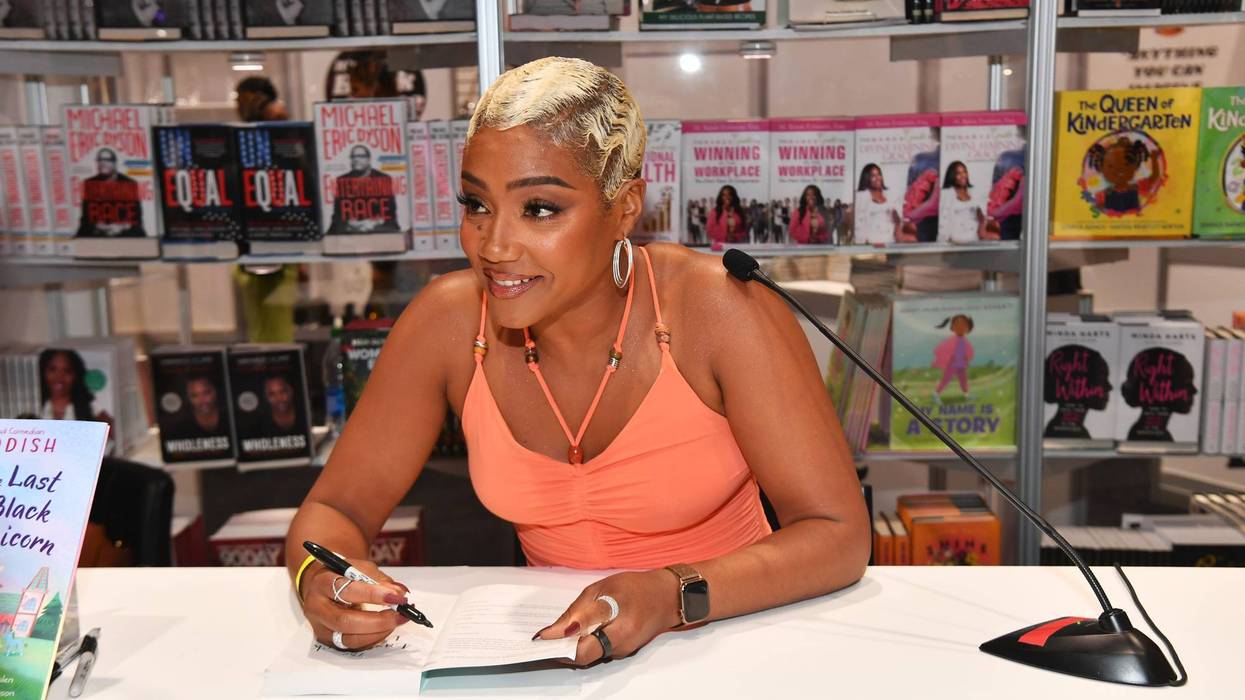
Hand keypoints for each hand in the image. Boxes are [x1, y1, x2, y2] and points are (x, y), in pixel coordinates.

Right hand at [298, 557, 410, 651]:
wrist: (321, 585)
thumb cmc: (342, 575)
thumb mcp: (359, 568)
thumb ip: (380, 580)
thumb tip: (400, 594)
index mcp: (322, 582)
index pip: (347, 591)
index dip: (373, 595)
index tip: (396, 597)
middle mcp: (317, 607)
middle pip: (345, 621)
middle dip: (378, 620)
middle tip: (400, 614)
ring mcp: (321, 626)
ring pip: (349, 638)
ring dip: (378, 632)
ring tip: (397, 620)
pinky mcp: (328, 640)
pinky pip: (353, 645)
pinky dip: (374, 638)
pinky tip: (386, 628)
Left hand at [533, 570, 680, 665]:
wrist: (668, 596)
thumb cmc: (637, 587)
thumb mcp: (603, 589)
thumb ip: (578, 612)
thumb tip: (553, 632)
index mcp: (619, 628)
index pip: (579, 650)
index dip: (557, 647)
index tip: (539, 640)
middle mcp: (621, 646)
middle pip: (583, 657)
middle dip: (561, 649)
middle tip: (545, 638)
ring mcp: (623, 651)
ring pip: (590, 655)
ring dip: (572, 645)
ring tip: (559, 630)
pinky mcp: (623, 651)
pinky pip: (598, 651)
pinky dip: (585, 643)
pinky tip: (578, 630)